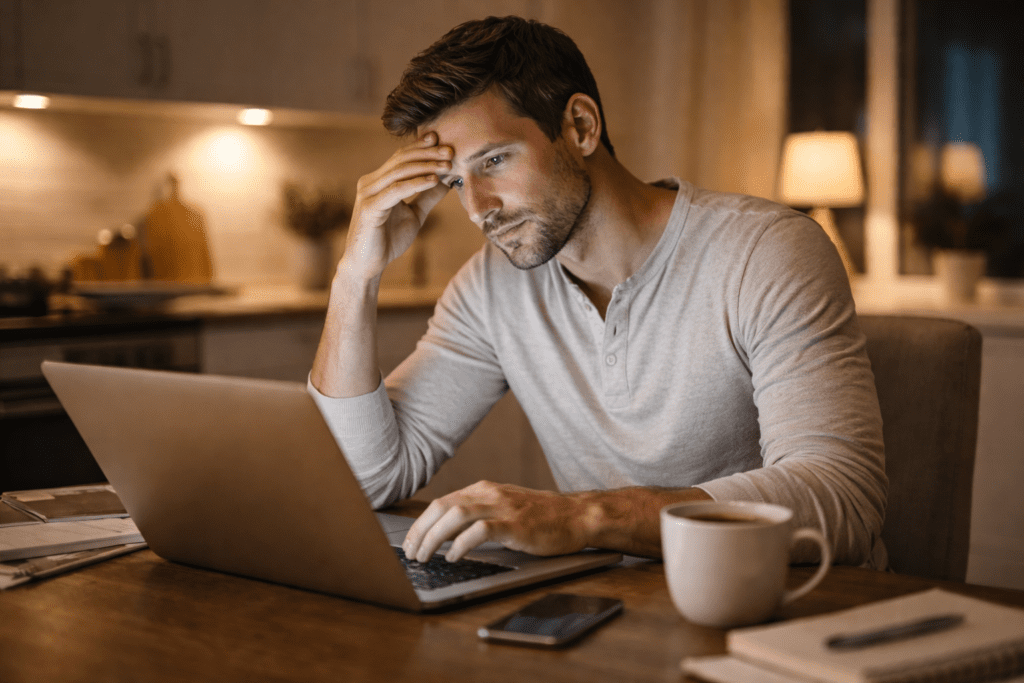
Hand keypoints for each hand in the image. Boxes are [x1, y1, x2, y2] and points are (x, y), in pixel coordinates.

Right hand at [340, 132, 450, 283]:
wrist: (367, 266)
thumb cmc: (387, 240)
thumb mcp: (414, 215)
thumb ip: (427, 197)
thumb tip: (447, 181)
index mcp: (378, 181)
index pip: (401, 157)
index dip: (422, 148)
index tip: (443, 141)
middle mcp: (370, 183)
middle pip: (401, 160)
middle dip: (427, 153)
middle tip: (450, 150)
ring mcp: (367, 194)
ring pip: (399, 172)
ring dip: (426, 166)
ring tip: (447, 164)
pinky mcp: (369, 208)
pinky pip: (396, 190)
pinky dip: (416, 183)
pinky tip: (434, 181)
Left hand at [402, 481, 589, 562]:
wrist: (576, 516)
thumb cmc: (541, 517)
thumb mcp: (504, 509)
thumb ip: (478, 515)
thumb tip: (446, 534)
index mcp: (484, 490)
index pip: (441, 503)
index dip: (420, 523)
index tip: (410, 542)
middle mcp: (489, 494)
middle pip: (442, 507)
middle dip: (420, 531)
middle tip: (411, 553)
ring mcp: (502, 508)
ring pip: (456, 516)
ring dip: (434, 537)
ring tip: (425, 556)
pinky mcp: (515, 524)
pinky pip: (480, 531)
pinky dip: (461, 543)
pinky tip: (453, 557)